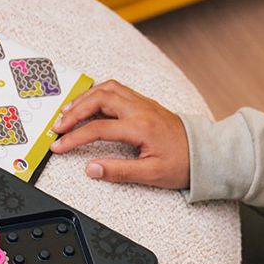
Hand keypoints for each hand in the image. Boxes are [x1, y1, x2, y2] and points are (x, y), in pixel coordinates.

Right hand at [50, 79, 189, 188]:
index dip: (74, 138)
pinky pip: (116, 89)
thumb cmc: (182, 163)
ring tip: (67, 112)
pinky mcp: (145, 103)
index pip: (98, 128)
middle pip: (98, 99)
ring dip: (84, 98)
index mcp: (140, 127)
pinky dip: (98, 93)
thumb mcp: (151, 174)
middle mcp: (140, 109)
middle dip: (74, 111)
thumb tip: (92, 168)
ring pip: (107, 89)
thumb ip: (119, 171)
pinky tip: (89, 103)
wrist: (205, 153)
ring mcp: (143, 103)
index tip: (59, 146)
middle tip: (58, 126)